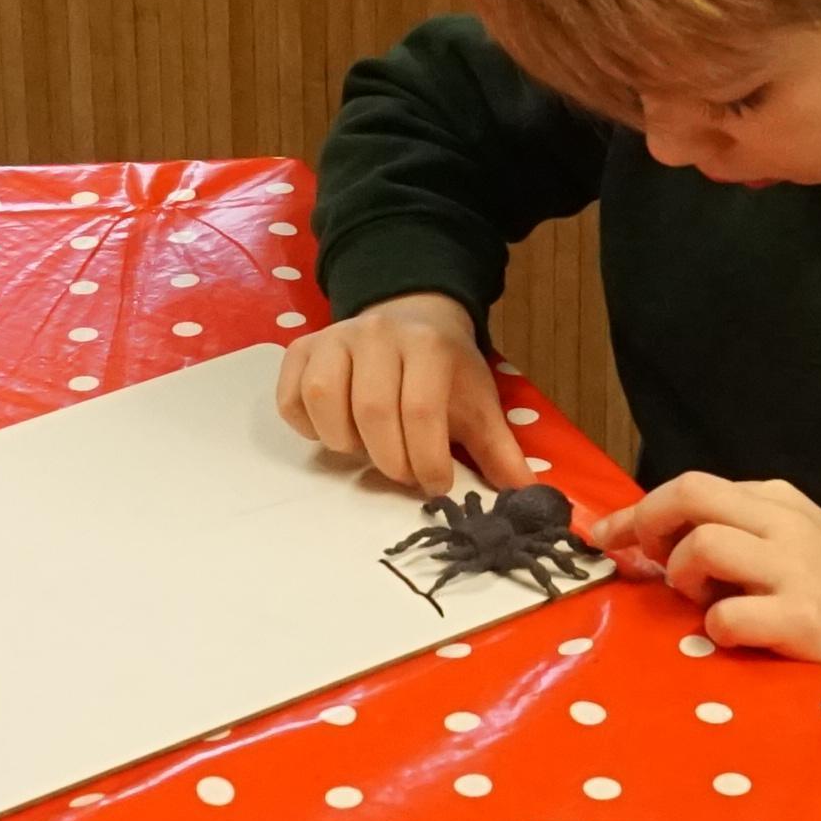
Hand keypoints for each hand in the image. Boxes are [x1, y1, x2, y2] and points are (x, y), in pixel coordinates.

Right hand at [275, 292, 525, 495]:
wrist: (414, 320)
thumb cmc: (447, 372)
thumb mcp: (479, 406)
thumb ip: (500, 454)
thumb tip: (529, 500)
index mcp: (427, 346)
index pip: (420, 410)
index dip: (426, 460)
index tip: (435, 485)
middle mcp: (377, 333)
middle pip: (371, 410)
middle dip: (388, 459)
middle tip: (401, 474)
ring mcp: (335, 338)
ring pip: (323, 400)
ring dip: (345, 442)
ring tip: (367, 448)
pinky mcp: (301, 348)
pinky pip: (291, 397)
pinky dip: (308, 427)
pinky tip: (335, 431)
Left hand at [594, 471, 820, 710]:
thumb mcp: (796, 544)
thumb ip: (739, 534)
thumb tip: (657, 541)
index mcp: (779, 501)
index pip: (691, 486)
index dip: (638, 511)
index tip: (606, 536)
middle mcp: (786, 524)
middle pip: (690, 496)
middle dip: (645, 525)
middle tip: (645, 564)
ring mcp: (796, 570)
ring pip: (704, 546)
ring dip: (683, 578)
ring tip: (701, 602)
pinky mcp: (805, 620)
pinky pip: (729, 616)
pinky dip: (715, 629)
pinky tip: (732, 637)